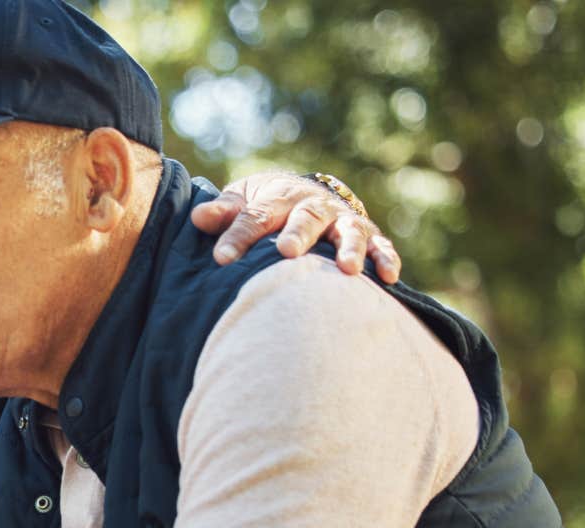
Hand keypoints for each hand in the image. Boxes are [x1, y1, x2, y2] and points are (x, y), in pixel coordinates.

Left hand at [190, 171, 400, 283]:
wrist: (302, 193)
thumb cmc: (264, 207)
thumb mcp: (241, 202)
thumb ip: (223, 212)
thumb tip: (197, 218)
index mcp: (278, 198)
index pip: (256, 216)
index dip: (239, 236)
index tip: (221, 259)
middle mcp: (312, 207)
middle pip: (306, 219)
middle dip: (298, 234)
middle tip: (287, 252)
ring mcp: (341, 221)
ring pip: (348, 232)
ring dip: (350, 248)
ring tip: (347, 270)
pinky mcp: (367, 236)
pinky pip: (381, 246)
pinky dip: (386, 259)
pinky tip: (387, 278)